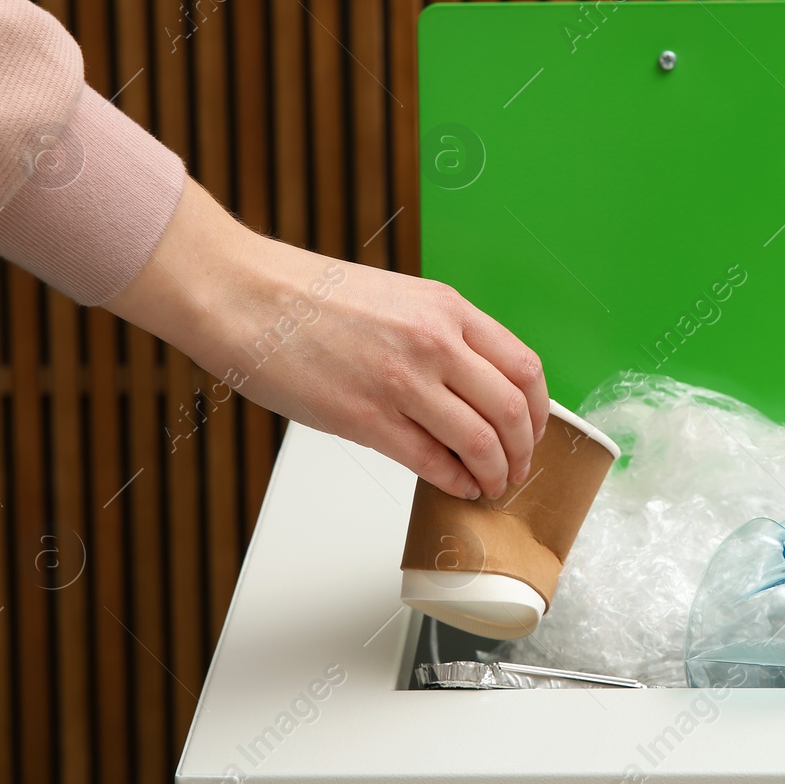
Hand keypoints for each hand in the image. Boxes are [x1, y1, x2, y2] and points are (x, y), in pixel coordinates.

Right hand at [105, 181, 548, 498]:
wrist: (245, 297)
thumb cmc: (308, 297)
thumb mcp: (397, 299)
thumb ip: (440, 337)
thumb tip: (472, 386)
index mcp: (446, 309)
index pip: (524, 367)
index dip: (539, 410)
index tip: (534, 429)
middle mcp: (435, 343)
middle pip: (512, 411)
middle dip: (522, 451)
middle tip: (516, 468)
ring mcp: (403, 383)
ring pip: (481, 442)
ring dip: (494, 474)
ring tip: (490, 485)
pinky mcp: (367, 419)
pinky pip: (432, 462)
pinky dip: (453, 481)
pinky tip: (455, 486)